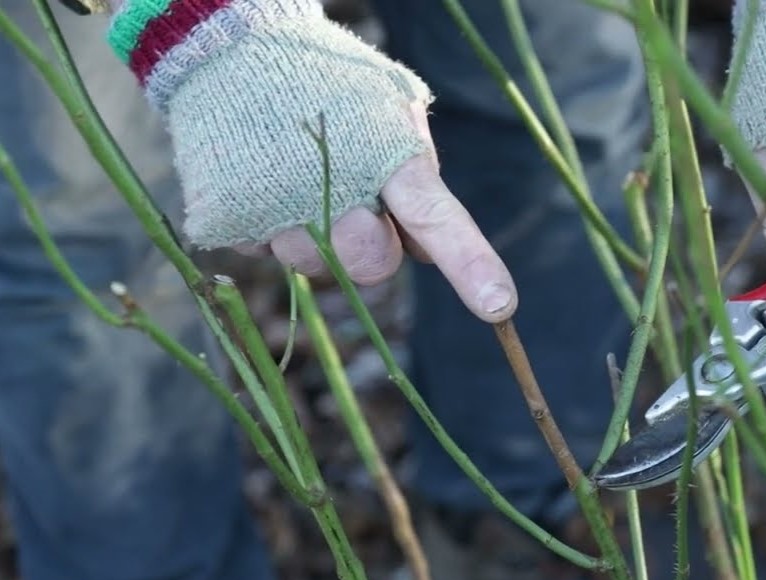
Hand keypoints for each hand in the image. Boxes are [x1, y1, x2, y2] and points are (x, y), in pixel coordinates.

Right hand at [114, 1, 516, 321]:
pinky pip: (264, 248)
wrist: (224, 46)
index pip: (434, 219)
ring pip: (314, 263)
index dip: (470, 265)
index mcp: (383, 155)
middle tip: (356, 198)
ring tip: (297, 173)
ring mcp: (273, 209)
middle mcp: (330, 188)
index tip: (500, 305)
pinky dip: (269, 221)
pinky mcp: (227, 221)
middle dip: (373, 243)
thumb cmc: (327, 83)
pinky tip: (263, 178)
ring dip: (316, 231)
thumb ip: (417, 177)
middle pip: (372, 264)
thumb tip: (424, 248)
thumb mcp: (388, 109)